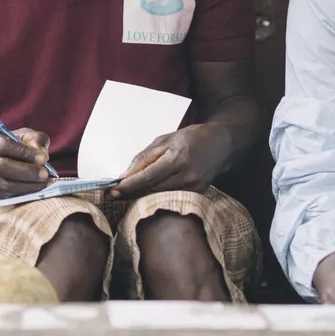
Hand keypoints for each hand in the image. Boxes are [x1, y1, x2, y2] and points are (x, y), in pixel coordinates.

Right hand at [0, 128, 52, 196]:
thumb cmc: (10, 145)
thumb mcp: (22, 135)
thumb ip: (35, 139)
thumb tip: (42, 153)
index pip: (4, 145)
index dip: (24, 153)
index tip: (43, 158)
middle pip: (2, 167)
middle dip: (27, 172)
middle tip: (45, 174)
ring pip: (4, 184)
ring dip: (28, 186)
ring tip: (45, 183)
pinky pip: (6, 195)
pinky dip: (24, 193)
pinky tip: (37, 189)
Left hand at [108, 123, 233, 198]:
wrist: (224, 143)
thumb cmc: (193, 137)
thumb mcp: (166, 139)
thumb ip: (145, 157)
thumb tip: (125, 175)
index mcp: (178, 158)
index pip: (147, 177)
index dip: (128, 186)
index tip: (112, 190)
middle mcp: (187, 176)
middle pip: (152, 190)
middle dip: (130, 193)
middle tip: (111, 195)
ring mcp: (194, 188)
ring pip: (160, 197)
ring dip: (140, 197)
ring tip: (124, 196)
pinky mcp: (197, 194)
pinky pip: (170, 198)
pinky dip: (155, 197)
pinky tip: (144, 195)